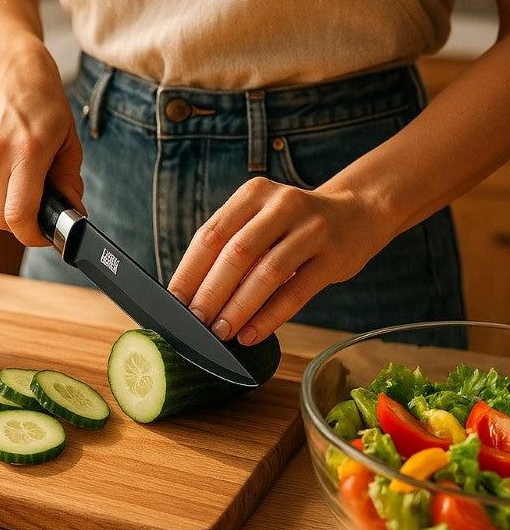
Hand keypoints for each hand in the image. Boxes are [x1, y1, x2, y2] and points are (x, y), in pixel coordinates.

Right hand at [0, 45, 83, 246]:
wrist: (9, 69)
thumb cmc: (44, 103)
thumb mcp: (69, 141)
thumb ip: (70, 181)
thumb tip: (71, 214)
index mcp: (28, 151)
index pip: (18, 215)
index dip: (31, 235)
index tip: (43, 235)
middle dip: (20, 222)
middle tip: (36, 208)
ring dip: (3, 205)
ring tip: (20, 181)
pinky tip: (3, 169)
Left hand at [167, 177, 389, 344]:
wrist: (356, 214)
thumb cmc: (292, 225)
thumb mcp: (260, 220)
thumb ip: (230, 247)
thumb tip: (190, 296)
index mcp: (252, 195)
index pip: (211, 234)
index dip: (189, 270)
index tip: (172, 301)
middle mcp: (281, 205)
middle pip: (236, 253)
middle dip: (210, 292)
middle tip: (195, 322)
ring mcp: (310, 229)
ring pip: (266, 273)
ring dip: (239, 308)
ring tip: (221, 333)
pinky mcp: (333, 257)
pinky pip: (296, 292)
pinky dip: (270, 317)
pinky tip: (251, 334)